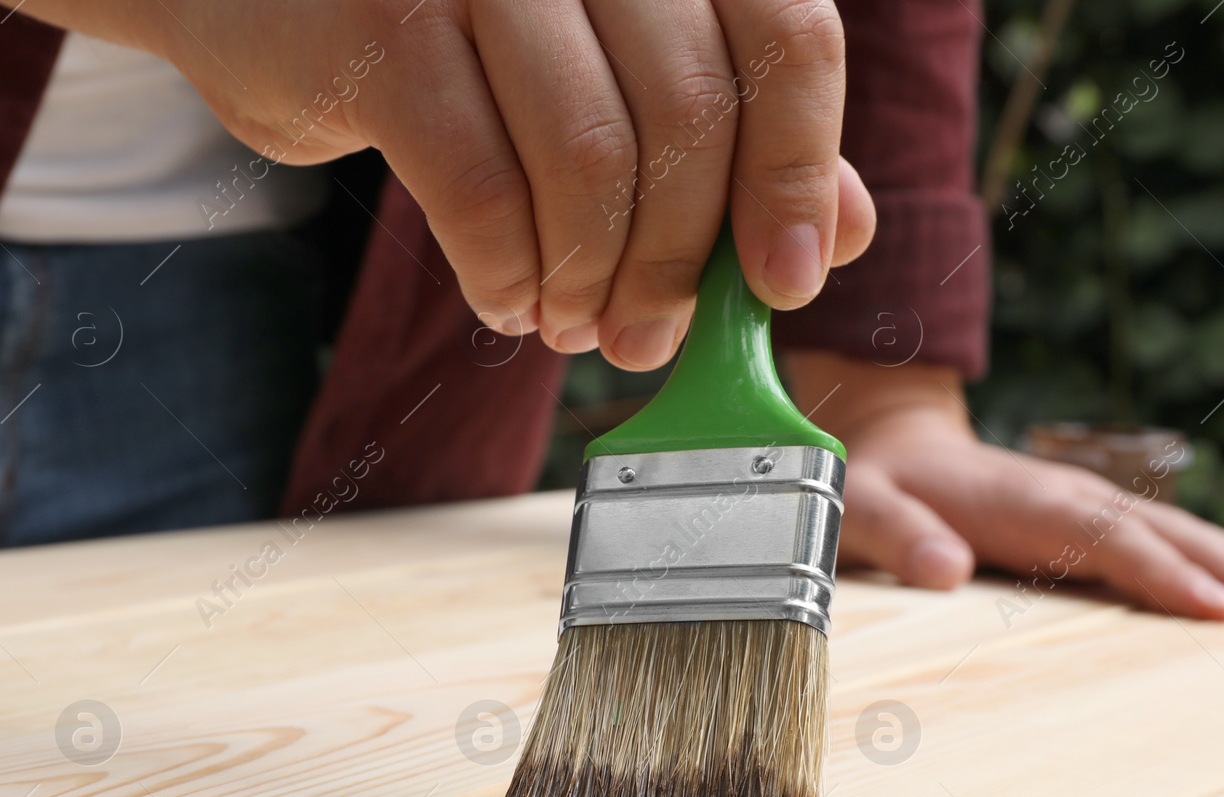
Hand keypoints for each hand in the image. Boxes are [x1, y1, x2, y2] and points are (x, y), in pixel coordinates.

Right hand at [18, 0, 874, 366]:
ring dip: (592, 280)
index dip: (798, 172)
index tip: (789, 280)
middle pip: (691, 116)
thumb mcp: (606, 57)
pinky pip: (482, 191)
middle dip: (680, 263)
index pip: (783, 37)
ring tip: (574, 323)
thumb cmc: (451, 24)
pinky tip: (508, 298)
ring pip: (589, 161)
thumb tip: (842, 229)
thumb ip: (730, 126)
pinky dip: (507, 275)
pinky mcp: (382, 25)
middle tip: (651, 339)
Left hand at [784, 352, 1223, 620]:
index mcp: (1019, 501)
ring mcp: (1085, 505)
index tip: (1220, 610)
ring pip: (1176, 533)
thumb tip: (945, 569)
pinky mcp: (1091, 518)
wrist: (889, 444)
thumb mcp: (858, 507)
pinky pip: (1163, 539)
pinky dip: (1217, 561)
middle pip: (1161, 533)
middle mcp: (1067, 497)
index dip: (1160, 573)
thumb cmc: (872, 486)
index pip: (1102, 539)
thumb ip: (896, 535)